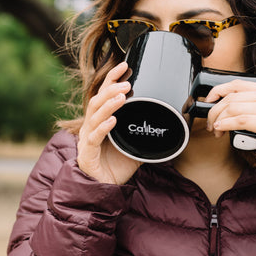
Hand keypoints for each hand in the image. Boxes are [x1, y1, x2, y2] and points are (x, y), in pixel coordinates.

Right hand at [77, 61, 141, 183]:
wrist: (104, 189)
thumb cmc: (116, 167)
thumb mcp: (136, 148)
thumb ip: (147, 137)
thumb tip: (168, 129)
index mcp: (100, 121)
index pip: (104, 95)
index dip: (112, 79)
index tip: (125, 66)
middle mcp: (91, 127)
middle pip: (97, 100)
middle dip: (111, 89)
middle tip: (127, 82)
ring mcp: (87, 139)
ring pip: (94, 115)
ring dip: (109, 104)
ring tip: (122, 96)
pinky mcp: (87, 154)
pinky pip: (94, 137)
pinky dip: (103, 127)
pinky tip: (113, 120)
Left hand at [204, 78, 255, 147]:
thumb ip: (250, 103)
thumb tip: (222, 104)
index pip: (237, 84)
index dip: (218, 90)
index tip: (209, 101)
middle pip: (232, 97)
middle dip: (215, 110)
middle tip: (210, 122)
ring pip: (233, 108)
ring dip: (218, 120)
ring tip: (216, 129)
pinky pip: (240, 120)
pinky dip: (225, 125)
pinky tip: (220, 130)